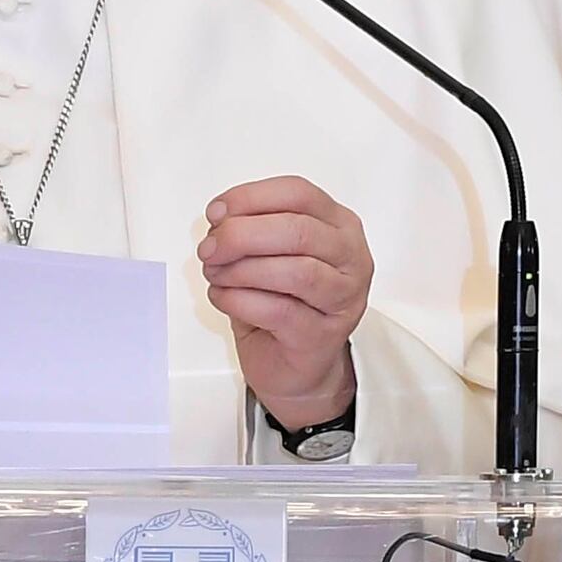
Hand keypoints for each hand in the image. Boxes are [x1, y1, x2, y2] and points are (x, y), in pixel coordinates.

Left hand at [201, 175, 369, 430]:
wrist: (296, 367)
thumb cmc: (282, 304)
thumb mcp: (269, 255)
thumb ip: (251, 231)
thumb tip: (219, 219)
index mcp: (340, 226)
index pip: (299, 193)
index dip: (251, 198)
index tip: (215, 213)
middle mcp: (351, 258)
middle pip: (299, 230)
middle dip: (242, 235)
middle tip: (209, 249)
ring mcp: (343, 298)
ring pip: (294, 271)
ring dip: (241, 270)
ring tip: (217, 276)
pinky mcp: (323, 335)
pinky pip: (277, 311)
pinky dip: (239, 301)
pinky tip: (224, 298)